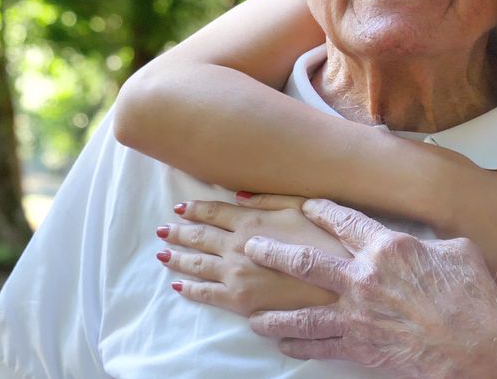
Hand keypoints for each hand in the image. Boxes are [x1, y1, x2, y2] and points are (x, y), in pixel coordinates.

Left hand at [156, 194, 346, 314]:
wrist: (334, 283)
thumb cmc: (324, 242)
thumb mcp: (301, 208)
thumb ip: (269, 199)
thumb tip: (239, 195)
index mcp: (251, 222)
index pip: (213, 212)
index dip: (195, 209)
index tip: (180, 208)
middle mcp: (236, 246)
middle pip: (198, 237)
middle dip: (178, 232)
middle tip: (162, 229)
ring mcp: (234, 274)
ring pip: (196, 264)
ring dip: (176, 257)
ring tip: (162, 252)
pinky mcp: (238, 300)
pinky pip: (205, 293)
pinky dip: (188, 288)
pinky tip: (178, 285)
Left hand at [246, 199, 496, 378]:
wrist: (475, 345)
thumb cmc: (473, 297)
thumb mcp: (459, 252)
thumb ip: (431, 244)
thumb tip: (428, 243)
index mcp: (388, 248)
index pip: (346, 222)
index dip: (323, 211)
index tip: (305, 205)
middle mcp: (363, 278)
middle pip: (305, 261)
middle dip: (273, 252)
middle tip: (251, 246)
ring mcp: (357, 315)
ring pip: (301, 312)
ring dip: (273, 312)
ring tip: (253, 312)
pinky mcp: (359, 347)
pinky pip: (318, 346)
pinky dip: (297, 346)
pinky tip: (283, 344)